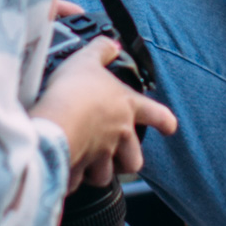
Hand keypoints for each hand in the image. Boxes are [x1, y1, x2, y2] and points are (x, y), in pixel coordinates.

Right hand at [34, 37, 176, 186]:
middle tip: (115, 156)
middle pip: (134, 160)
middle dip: (126, 161)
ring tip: (85, 163)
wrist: (55, 120)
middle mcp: (119, 135)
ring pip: (106, 175)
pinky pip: (76, 181)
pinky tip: (63, 171)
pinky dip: (70, 179)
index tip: (170, 127)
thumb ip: (101, 50)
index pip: (158, 115)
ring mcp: (101, 155)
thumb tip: (111, 44)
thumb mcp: (87, 60)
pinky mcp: (79, 170)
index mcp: (126, 107)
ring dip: (97, 172)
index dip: (165, 122)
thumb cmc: (74, 91)